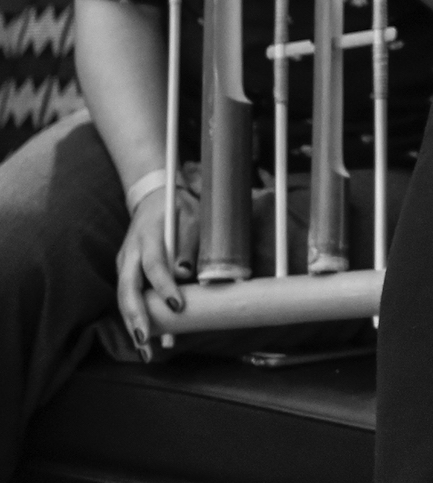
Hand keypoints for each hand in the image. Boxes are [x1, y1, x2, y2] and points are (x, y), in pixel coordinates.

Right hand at [116, 184, 195, 357]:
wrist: (153, 198)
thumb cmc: (178, 208)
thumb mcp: (191, 217)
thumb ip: (188, 244)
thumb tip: (184, 274)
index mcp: (147, 235)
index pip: (153, 264)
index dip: (163, 286)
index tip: (177, 306)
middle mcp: (130, 252)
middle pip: (127, 288)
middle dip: (136, 316)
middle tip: (146, 341)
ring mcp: (124, 263)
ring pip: (123, 298)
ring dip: (132, 324)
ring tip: (145, 351)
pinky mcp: (126, 272)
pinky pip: (128, 297)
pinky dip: (135, 319)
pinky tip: (147, 339)